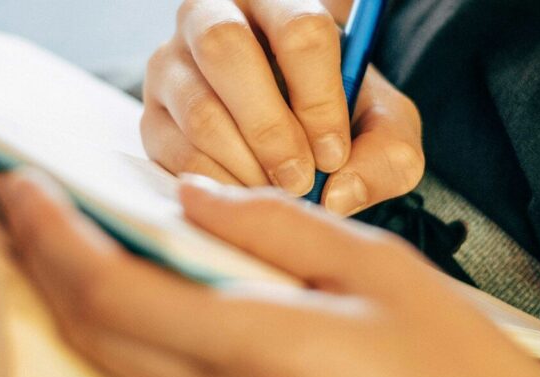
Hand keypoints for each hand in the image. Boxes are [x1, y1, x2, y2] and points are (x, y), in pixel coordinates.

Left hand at [0, 169, 539, 376]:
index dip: (50, 240)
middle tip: (24, 212)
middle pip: (94, 337)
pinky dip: (130, 345)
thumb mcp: (381, 270)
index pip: (112, 294)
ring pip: (119, 372)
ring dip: (80, 307)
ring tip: (70, 249)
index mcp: (263, 351)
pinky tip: (137, 309)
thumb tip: (193, 200)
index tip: (21, 192)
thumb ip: (277, 227)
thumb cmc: (461, 374)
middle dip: (43, 267)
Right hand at [141, 0, 423, 215]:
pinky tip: (249, 195)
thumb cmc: (340, 115)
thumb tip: (338, 193)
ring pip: (198, 108)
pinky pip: (176, 152)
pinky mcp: (152, 116)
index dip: (319, 98)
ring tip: (278, 190)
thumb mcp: (383, 128)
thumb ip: (386, 155)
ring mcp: (172, 64)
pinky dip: (219, 184)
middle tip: (300, 178)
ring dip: (245, 163)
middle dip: (270, 127)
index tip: (334, 153)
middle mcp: (213, 15)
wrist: (294, 127)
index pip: (299, 29)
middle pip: (226, 49)